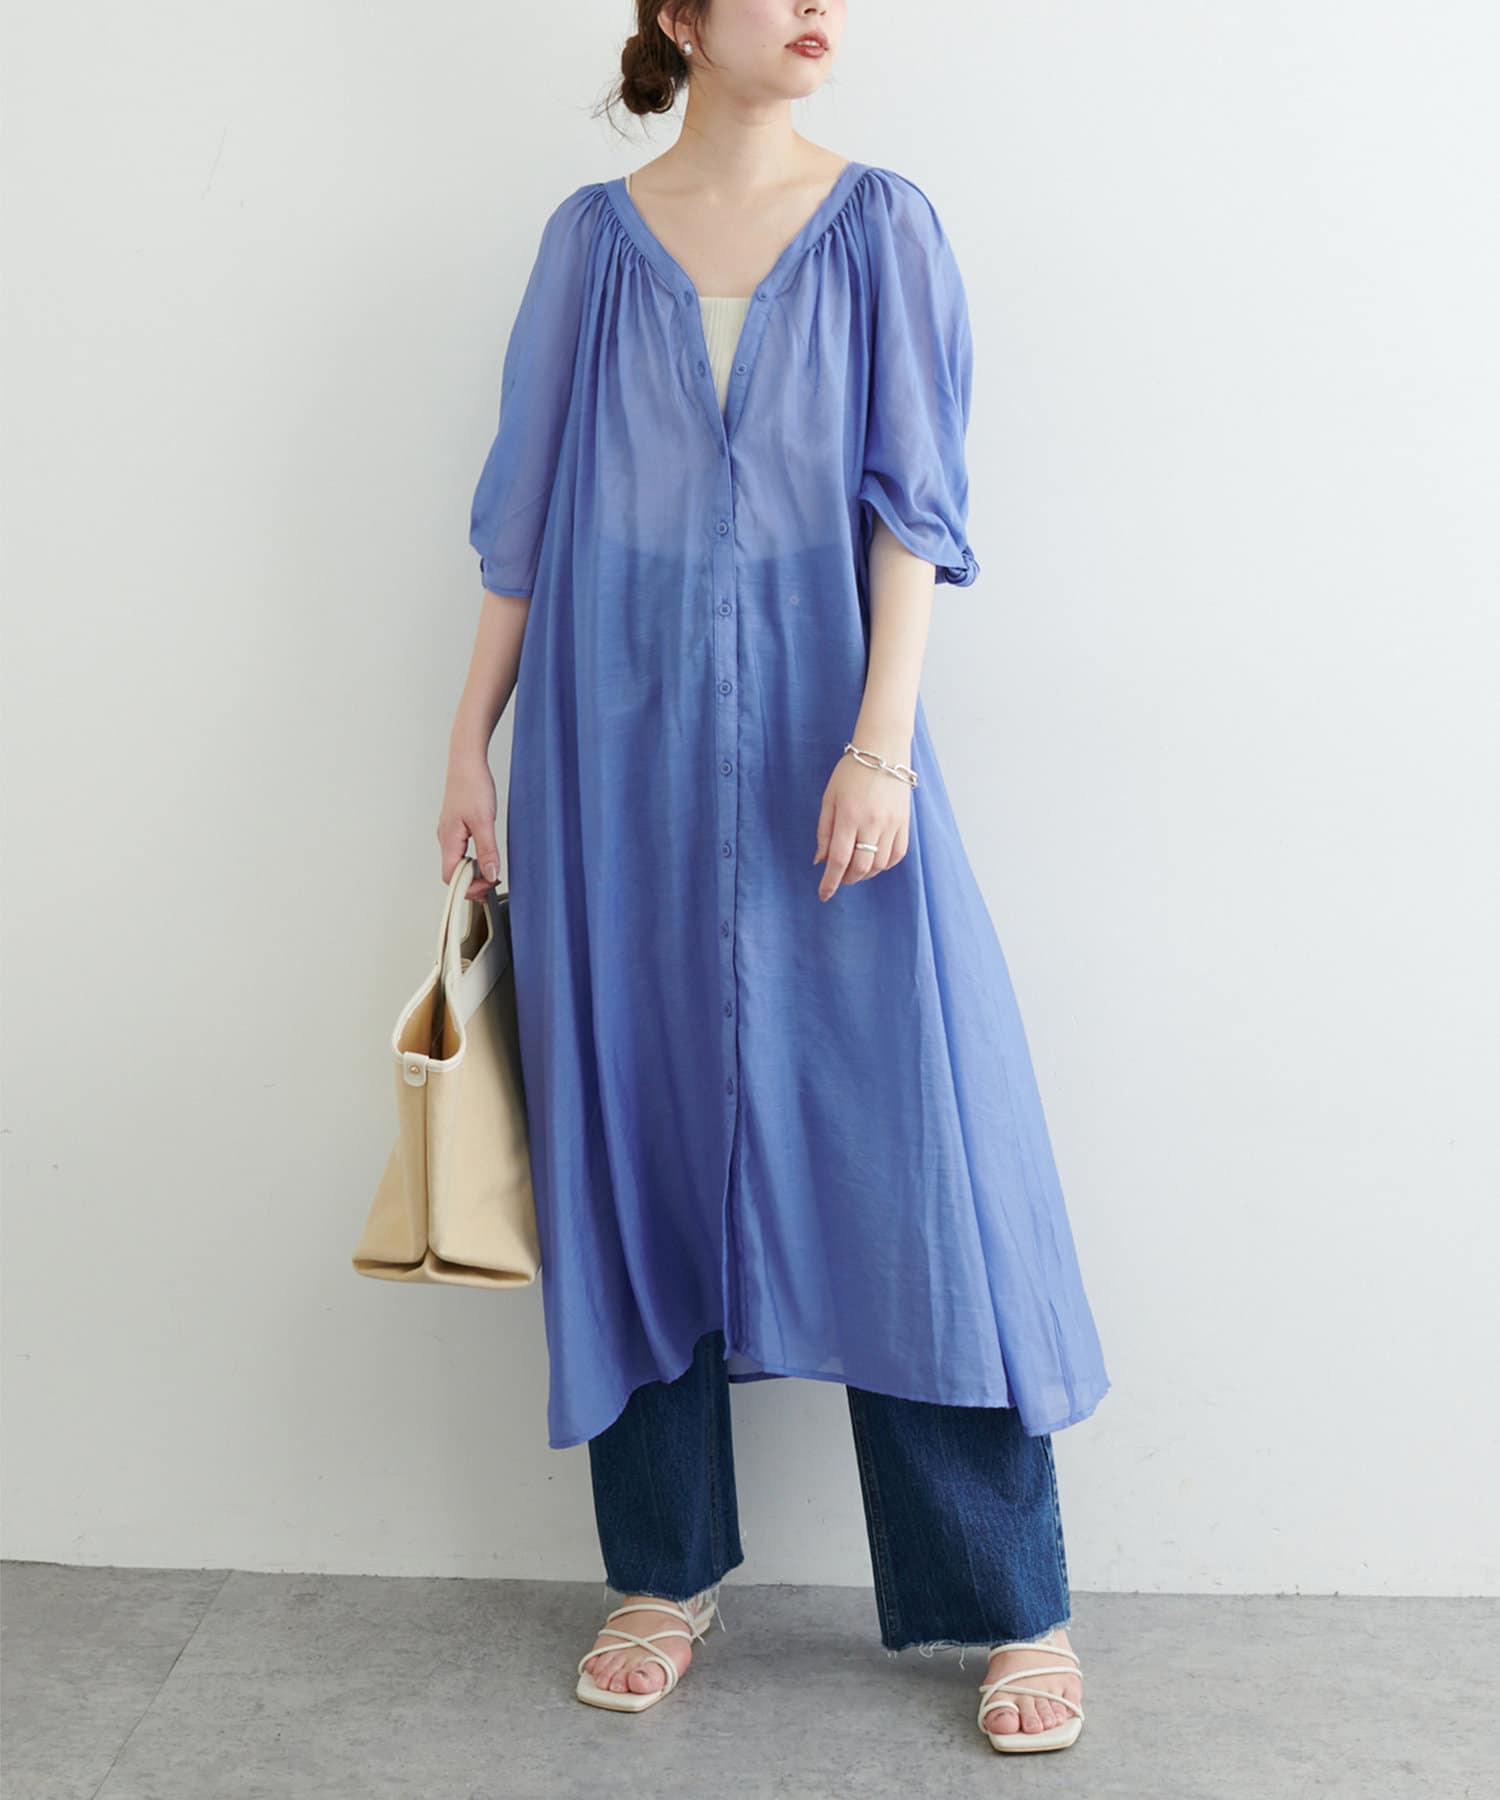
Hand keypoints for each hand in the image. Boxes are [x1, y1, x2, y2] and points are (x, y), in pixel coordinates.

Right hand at [438, 750, 501, 900]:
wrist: (467, 762)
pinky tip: (486, 855)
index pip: (451, 877)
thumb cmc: (472, 785)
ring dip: (473, 872)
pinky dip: (473, 860)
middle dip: (472, 883)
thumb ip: (487, 850)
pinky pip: (460, 851)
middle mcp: (445, 839)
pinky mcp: (455, 827)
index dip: (468, 888)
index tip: (488, 888)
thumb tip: (490, 875)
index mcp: (449, 840)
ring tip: (492, 872)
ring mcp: (449, 833)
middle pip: (453, 873)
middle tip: (493, 883)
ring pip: (457, 862)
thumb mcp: (484, 821)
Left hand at [813, 749, 911, 900]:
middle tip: (840, 878)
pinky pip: (897, 854)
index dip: (830, 882)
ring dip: (866, 873)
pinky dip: (885, 864)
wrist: (884, 751)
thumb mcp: (829, 798)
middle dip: (848, 879)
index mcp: (849, 816)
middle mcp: (872, 823)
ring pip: (880, 864)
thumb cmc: (851, 772)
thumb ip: (824, 831)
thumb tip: (821, 861)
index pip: (839, 859)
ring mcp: (892, 824)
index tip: (824, 895)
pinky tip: (875, 861)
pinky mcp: (905, 823)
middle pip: (861, 866)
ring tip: (856, 868)